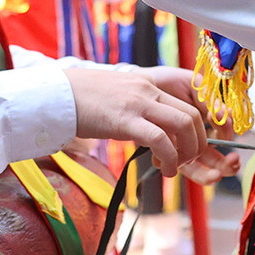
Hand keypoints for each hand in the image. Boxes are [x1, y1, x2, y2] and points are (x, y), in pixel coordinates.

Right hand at [65, 65, 206, 176]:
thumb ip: (137, 112)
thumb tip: (149, 135)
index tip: (186, 148)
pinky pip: (160, 139)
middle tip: (187, 161)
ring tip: (175, 168)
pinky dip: (170, 158)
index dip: (194, 130)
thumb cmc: (82, 102)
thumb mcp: (118, 100)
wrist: (57, 95)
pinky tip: (164, 169)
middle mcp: (149, 90)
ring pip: (184, 124)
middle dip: (198, 142)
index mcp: (148, 85)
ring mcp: (139, 103)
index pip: (186, 104)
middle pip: (192, 114)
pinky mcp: (126, 119)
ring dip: (188, 151)